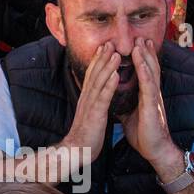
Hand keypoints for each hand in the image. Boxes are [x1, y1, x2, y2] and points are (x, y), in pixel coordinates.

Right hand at [58, 43, 118, 164]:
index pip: (92, 76)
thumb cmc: (86, 136)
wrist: (77, 152)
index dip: (98, 61)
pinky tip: (116, 75)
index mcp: (87, 99)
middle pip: (95, 74)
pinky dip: (109, 85)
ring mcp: (90, 106)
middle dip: (102, 57)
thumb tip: (97, 99)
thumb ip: (93, 105)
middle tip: (109, 42)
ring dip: (107, 66)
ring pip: (99, 82)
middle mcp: (87, 98)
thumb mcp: (90, 116)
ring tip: (115, 53)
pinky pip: (103, 98)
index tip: (105, 47)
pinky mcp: (95, 115)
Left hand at [120, 37, 181, 176]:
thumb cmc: (144, 134)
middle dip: (146, 52)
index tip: (138, 45)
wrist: (155, 151)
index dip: (142, 59)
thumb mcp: (130, 116)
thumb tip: (115, 99)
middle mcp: (152, 94)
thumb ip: (125, 105)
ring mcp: (154, 99)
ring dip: (146, 57)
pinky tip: (141, 63)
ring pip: (151, 73)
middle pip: (150, 68)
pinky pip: (149, 87)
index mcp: (147, 96)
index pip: (145, 73)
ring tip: (141, 43)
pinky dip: (145, 73)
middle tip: (141, 37)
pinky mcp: (153, 107)